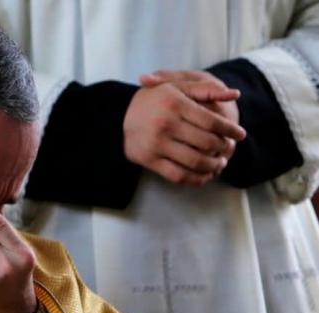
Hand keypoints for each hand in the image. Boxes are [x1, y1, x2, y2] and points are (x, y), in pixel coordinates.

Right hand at [123, 77, 245, 185]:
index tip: (240, 134)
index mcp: (174, 104)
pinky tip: (204, 175)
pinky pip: (178, 175)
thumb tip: (235, 94)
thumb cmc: (153, 100)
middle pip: (207, 143)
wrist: (118, 118)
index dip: (230, 130)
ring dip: (213, 166)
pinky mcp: (149, 160)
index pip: (212, 121)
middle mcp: (165, 124)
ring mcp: (157, 144)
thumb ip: (204, 90)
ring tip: (220, 163)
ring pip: (195, 162)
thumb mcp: (175, 88)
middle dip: (224, 148)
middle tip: (229, 148)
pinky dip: (196, 179)